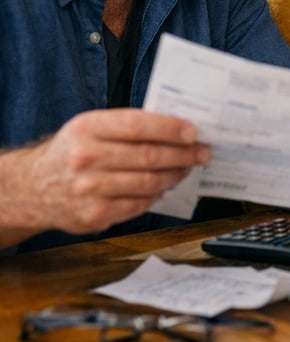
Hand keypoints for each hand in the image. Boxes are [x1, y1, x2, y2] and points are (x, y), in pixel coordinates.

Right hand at [1, 109, 209, 241]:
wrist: (34, 187)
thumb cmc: (73, 151)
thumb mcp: (91, 127)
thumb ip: (128, 125)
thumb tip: (178, 130)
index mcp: (87, 128)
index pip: (137, 126)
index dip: (170, 129)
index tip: (193, 132)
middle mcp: (85, 158)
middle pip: (148, 156)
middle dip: (184, 154)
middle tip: (202, 153)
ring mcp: (89, 189)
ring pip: (148, 182)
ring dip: (175, 175)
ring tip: (187, 169)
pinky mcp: (94, 215)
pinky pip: (139, 204)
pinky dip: (157, 195)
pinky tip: (164, 187)